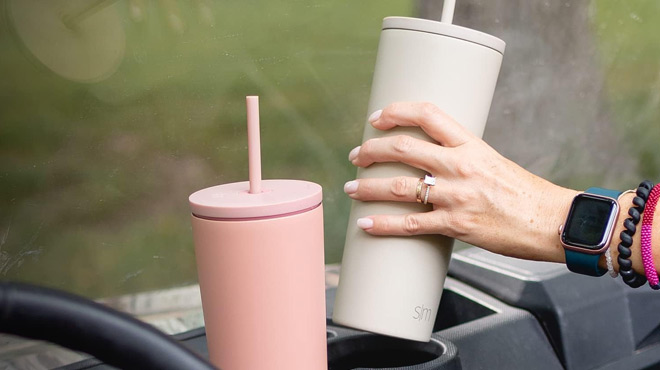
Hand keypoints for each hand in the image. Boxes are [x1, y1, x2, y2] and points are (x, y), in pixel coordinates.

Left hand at [345, 102, 576, 262]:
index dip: (396, 111)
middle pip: (403, 148)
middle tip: (356, 156)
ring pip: (400, 186)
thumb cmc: (526, 194)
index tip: (377, 116)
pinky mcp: (456, 224)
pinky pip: (410, 224)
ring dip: (368, 187)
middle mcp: (461, 166)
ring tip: (351, 189)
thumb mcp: (493, 162)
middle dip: (371, 150)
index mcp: (471, 145)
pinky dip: (383, 224)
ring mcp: (457, 195)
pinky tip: (366, 224)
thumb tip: (431, 161)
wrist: (552, 222)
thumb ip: (462, 158)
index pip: (428, 113)